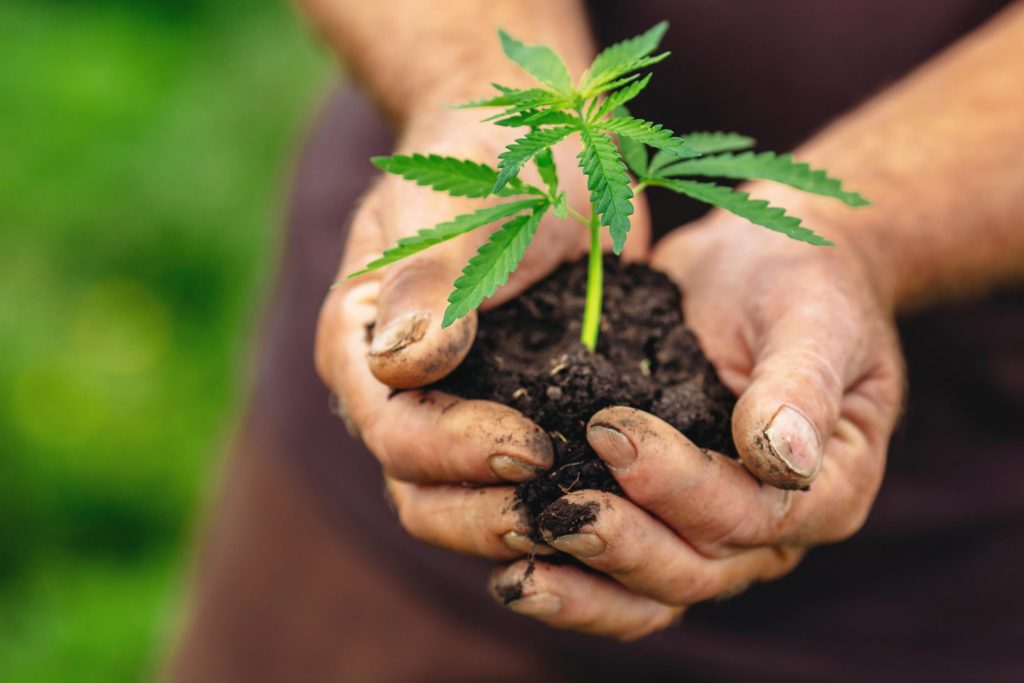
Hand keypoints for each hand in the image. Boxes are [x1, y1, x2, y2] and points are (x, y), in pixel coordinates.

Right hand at [315, 108, 649, 556]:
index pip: (394, 433)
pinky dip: (557, 506)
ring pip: (465, 506)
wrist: (546, 146)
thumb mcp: (460, 203)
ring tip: (590, 523)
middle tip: (564, 511)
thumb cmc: (494, 158)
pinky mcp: (519, 415)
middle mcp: (401, 392)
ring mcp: (457, 410)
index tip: (533, 446)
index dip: (456, 454)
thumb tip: (402, 364)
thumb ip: (430, 280)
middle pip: (420, 492)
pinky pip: (523, 485)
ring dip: (521, 526)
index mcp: (365, 344)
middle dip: (485, 514)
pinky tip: (610, 514)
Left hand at [487, 206, 904, 639]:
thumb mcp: (816, 317)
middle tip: (553, 510)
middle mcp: (772, 527)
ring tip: (516, 568)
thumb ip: (801, 384)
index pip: (754, 514)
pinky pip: (620, 572)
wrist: (763, 269)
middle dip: (623, 544)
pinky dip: (573, 581)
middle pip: (697, 568)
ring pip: (653, 587)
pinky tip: (508, 571)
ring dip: (586, 583)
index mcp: (829, 486)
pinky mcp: (661, 514)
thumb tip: (783, 457)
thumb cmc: (803, 284)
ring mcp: (713, 528)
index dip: (681, 486)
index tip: (610, 432)